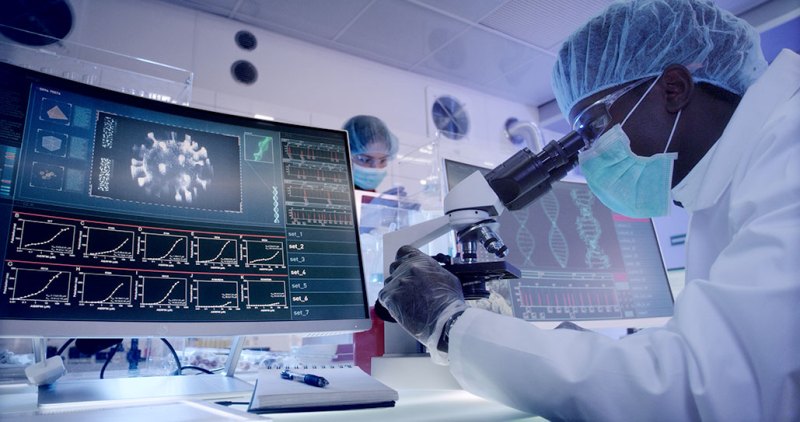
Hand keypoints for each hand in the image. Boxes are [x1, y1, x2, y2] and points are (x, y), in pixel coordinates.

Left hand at [378, 246, 467, 363]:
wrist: (445, 321)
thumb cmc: (449, 302)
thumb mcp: (447, 277)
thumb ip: (432, 271)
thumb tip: (427, 273)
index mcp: (422, 261)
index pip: (404, 251)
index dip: (404, 259)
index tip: (404, 266)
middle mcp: (408, 268)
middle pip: (395, 267)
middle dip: (399, 275)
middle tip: (408, 288)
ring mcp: (398, 282)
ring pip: (389, 283)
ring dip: (395, 290)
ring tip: (408, 302)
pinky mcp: (390, 297)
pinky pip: (384, 296)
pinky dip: (390, 302)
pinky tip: (402, 308)